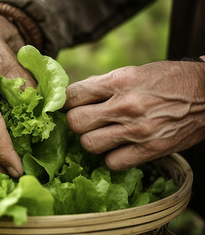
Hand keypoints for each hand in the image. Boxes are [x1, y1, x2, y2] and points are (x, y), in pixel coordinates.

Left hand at [65, 60, 204, 170]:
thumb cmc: (168, 80)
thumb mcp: (134, 71)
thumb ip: (102, 85)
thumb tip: (72, 97)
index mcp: (120, 80)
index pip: (73, 96)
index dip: (65, 102)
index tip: (67, 106)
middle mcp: (126, 105)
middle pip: (76, 122)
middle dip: (77, 122)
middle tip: (87, 120)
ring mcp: (138, 130)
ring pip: (89, 145)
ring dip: (92, 140)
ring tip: (103, 134)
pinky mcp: (150, 150)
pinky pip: (112, 163)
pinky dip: (112, 157)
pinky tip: (119, 148)